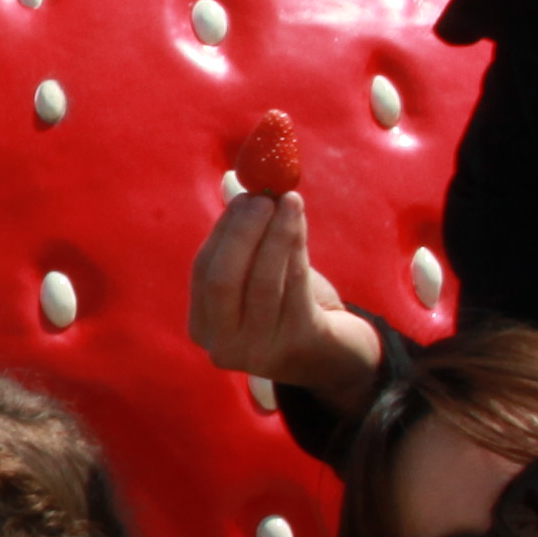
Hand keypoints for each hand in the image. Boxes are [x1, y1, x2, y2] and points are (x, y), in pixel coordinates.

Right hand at [186, 192, 384, 405]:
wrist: (333, 356)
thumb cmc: (291, 306)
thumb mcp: (260, 273)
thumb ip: (244, 235)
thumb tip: (235, 181)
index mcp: (204, 327)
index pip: (203, 271)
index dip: (222, 230)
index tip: (243, 195)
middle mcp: (224, 345)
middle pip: (222, 281)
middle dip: (242, 233)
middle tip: (264, 197)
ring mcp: (259, 351)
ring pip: (262, 282)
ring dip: (276, 234)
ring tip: (291, 201)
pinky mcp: (296, 344)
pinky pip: (294, 289)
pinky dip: (296, 250)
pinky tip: (300, 224)